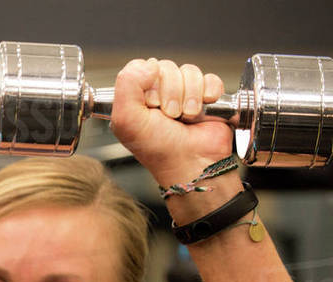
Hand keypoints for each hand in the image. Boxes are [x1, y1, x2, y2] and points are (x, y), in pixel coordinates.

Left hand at [110, 58, 233, 186]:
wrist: (190, 163)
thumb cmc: (157, 148)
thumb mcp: (127, 120)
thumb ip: (126, 85)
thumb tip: (149, 64)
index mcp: (136, 96)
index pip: (141, 66)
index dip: (148, 83)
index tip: (150, 105)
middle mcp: (159, 92)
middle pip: (167, 67)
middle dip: (170, 93)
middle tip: (169, 116)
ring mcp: (183, 92)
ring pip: (189, 71)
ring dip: (189, 97)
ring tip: (185, 117)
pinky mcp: (207, 95)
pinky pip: (210, 78)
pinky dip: (208, 94)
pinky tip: (202, 112)